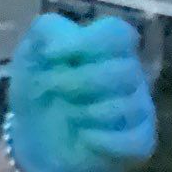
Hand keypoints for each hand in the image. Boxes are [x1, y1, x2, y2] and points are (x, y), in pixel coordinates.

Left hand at [5, 13, 155, 171]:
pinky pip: (136, 140)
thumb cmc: (38, 87)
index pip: (119, 33)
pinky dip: (104, 140)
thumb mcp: (31, 52)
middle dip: (79, 81)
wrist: (34, 135)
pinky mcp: (140, 141)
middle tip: (50, 88)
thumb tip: (68, 35)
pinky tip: (84, 137)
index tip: (50, 55)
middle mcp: (130, 75)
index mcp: (107, 48)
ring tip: (66, 114)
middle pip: (125, 70)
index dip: (87, 42)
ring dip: (87, 111)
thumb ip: (47, 31)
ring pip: (130, 105)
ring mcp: (139, 108)